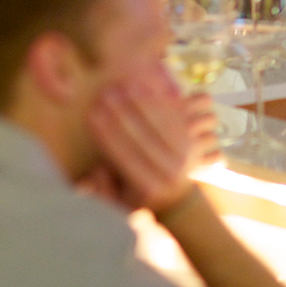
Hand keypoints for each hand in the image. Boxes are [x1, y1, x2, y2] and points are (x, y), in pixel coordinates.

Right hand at [86, 73, 200, 214]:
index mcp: (146, 188)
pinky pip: (177, 120)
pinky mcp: (194, 144)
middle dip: (123, 113)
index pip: (123, 154)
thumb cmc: (139, 197)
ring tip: (126, 85)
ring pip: (161, 125)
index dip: (107, 133)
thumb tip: (95, 171)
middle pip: (142, 137)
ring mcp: (185, 159)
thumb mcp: (118, 201)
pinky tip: (149, 88)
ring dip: (143, 103)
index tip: (91, 113)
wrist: (179, 200)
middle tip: (106, 93)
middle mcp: (167, 174)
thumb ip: (102, 189)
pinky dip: (163, 103)